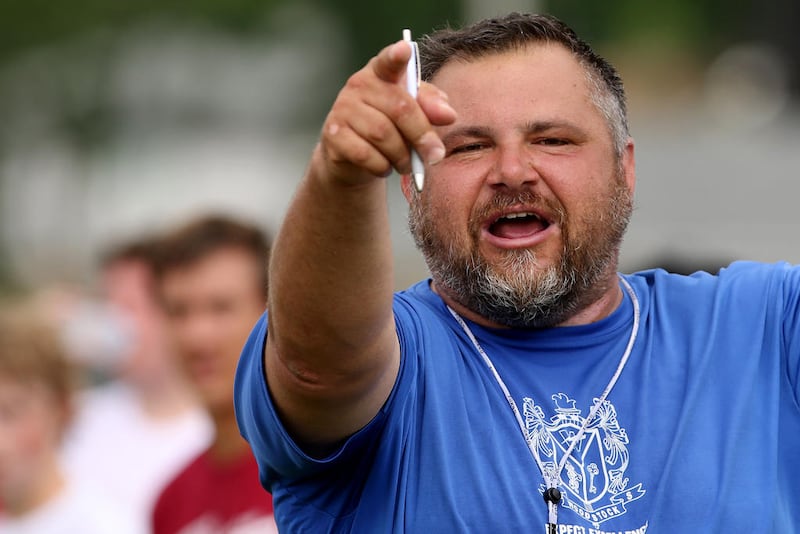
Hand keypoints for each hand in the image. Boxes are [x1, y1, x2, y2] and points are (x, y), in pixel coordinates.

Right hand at [313, 39, 456, 186]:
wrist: (353, 158)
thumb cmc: (390, 127)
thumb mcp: (414, 113)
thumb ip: (431, 107)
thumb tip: (448, 115)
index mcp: (380, 73)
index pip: (388, 61)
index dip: (396, 56)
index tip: (405, 50)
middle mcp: (358, 85)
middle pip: (399, 108)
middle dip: (422, 135)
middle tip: (435, 156)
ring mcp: (342, 109)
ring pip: (383, 135)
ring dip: (402, 156)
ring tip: (407, 164)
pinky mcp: (334, 135)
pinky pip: (366, 155)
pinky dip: (382, 166)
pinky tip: (385, 167)